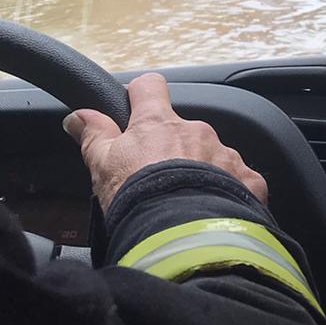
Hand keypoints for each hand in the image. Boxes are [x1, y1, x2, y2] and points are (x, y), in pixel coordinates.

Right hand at [63, 73, 267, 210]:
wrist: (182, 236)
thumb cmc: (138, 198)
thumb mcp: (103, 166)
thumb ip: (94, 136)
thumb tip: (77, 116)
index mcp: (158, 124)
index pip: (150, 88)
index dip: (143, 95)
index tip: (137, 108)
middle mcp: (196, 131)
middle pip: (183, 130)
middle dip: (173, 150)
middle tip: (159, 181)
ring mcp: (225, 154)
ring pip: (212, 155)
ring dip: (202, 172)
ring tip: (187, 204)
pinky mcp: (248, 180)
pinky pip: (240, 180)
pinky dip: (230, 192)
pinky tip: (217, 213)